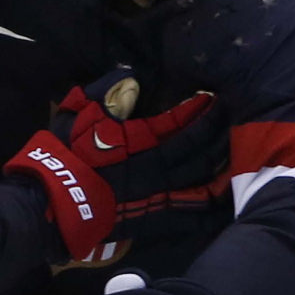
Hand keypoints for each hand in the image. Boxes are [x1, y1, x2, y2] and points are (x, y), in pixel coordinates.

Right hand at [54, 72, 226, 240]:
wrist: (55, 200)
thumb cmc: (66, 152)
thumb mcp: (79, 111)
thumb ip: (106, 90)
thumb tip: (130, 75)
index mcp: (143, 139)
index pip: (183, 122)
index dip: (202, 109)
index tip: (214, 98)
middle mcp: (159, 167)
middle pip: (202, 150)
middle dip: (220, 133)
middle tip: (235, 120)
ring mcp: (161, 194)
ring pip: (205, 182)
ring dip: (224, 168)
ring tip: (238, 155)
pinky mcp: (156, 218)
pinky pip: (194, 216)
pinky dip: (213, 209)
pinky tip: (228, 201)